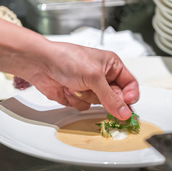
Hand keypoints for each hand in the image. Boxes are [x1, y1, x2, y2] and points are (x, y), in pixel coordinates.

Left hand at [20, 41, 138, 120]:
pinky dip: (75, 100)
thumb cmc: (66, 59)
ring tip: (76, 85)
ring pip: (99, 104)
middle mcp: (103, 76)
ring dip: (86, 97)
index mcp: (112, 65)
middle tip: (97, 93)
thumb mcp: (94, 77)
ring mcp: (90, 87)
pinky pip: (85, 107)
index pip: (130, 84)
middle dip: (104, 98)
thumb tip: (125, 112)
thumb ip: (111, 97)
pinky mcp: (78, 95)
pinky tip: (68, 89)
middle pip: (116, 98)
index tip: (127, 105)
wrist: (41, 64)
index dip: (130, 96)